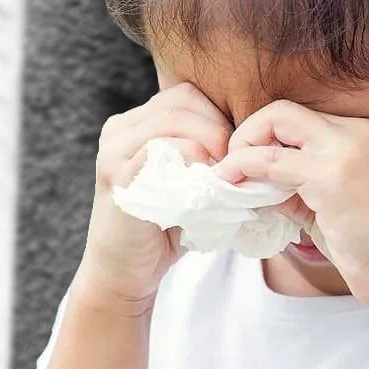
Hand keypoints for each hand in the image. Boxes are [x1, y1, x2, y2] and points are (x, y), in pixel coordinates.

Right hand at [82, 82, 233, 313]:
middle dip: (218, 129)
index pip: (186, 96)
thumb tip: (254, 138)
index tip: (235, 152)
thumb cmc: (163, 228)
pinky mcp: (117, 175)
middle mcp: (119, 129)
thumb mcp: (187, 181)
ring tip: (222, 175)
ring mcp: (114, 150)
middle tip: (235, 164)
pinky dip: (192, 162)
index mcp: (134, 124)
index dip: (218, 117)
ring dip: (209, 144)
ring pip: (173, 120)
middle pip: (183, 101)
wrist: (123, 273)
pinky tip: (205, 187)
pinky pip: (162, 149)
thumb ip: (205, 154)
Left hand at [214, 99, 368, 307]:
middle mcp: (354, 132)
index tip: (246, 168)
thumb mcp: (324, 204)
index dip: (262, 137)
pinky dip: (244, 169)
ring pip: (274, 123)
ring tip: (228, 180)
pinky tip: (235, 188)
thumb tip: (249, 179)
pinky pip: (270, 160)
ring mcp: (345, 149)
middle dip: (247, 134)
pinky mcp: (331, 174)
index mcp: (358, 134)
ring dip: (241, 150)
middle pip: (281, 111)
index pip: (294, 118)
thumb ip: (291, 185)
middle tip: (232, 169)